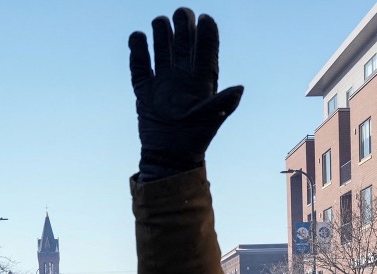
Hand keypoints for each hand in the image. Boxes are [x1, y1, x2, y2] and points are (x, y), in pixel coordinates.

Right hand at [128, 8, 243, 180]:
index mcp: (202, 81)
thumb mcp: (211, 120)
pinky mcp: (144, 91)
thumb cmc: (194, 139)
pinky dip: (137, 51)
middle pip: (183, 44)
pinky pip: (139, 67)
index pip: (206, 50)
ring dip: (161, 35)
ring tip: (160, 21)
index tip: (205, 18)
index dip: (207, 33)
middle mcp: (182, 78)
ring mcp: (162, 83)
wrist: (168, 156)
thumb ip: (222, 102)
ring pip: (161, 50)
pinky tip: (137, 37)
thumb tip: (239, 88)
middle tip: (181, 12)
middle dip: (183, 26)